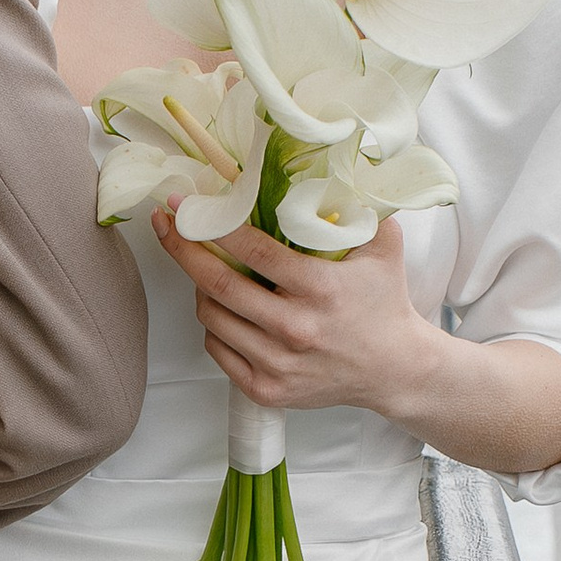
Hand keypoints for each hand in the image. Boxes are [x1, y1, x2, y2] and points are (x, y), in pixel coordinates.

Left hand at [157, 210, 444, 419]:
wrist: (394, 369)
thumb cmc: (383, 303)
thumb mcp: (382, 248)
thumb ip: (357, 210)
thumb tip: (326, 171)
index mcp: (320, 289)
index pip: (254, 251)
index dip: (214, 225)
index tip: (186, 206)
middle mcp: (296, 329)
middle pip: (220, 285)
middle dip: (184, 250)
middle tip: (166, 226)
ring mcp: (278, 363)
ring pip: (212, 317)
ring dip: (199, 288)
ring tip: (204, 268)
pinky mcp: (267, 389)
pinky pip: (217, 348)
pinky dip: (212, 324)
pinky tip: (222, 307)